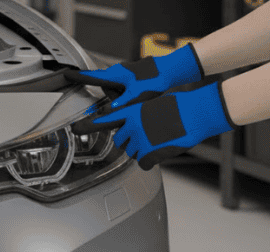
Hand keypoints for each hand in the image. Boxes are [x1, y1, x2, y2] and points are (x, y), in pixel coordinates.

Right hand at [65, 44, 205, 110]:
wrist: (170, 70)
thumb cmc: (154, 80)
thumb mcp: (137, 96)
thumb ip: (121, 103)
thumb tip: (109, 110)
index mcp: (115, 75)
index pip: (91, 77)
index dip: (78, 77)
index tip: (64, 74)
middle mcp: (116, 72)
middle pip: (106, 88)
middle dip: (114, 97)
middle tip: (130, 99)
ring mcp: (123, 72)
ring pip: (116, 89)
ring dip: (124, 95)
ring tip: (140, 95)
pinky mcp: (130, 74)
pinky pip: (123, 87)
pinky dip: (129, 93)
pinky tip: (141, 93)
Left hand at [91, 81, 235, 169]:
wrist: (195, 113)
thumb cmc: (178, 108)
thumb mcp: (152, 107)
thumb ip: (137, 117)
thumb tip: (132, 125)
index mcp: (132, 112)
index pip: (106, 119)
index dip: (89, 125)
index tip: (74, 129)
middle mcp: (132, 125)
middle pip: (120, 142)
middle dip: (129, 142)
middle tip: (144, 138)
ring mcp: (141, 139)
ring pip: (132, 153)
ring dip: (141, 151)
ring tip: (157, 141)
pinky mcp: (151, 152)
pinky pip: (143, 163)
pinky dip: (149, 161)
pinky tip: (159, 152)